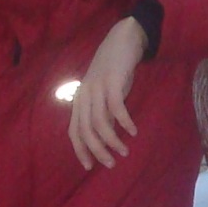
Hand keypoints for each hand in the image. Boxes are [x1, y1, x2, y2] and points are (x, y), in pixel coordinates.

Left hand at [69, 16, 146, 168]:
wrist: (123, 39)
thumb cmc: (115, 69)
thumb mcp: (106, 94)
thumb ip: (104, 113)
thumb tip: (107, 137)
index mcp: (81, 100)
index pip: (74, 131)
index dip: (80, 150)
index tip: (90, 166)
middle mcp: (85, 95)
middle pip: (85, 130)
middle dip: (97, 150)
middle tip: (111, 163)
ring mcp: (96, 88)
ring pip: (99, 122)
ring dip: (112, 140)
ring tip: (125, 151)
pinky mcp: (111, 81)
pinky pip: (116, 107)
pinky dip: (124, 122)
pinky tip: (133, 131)